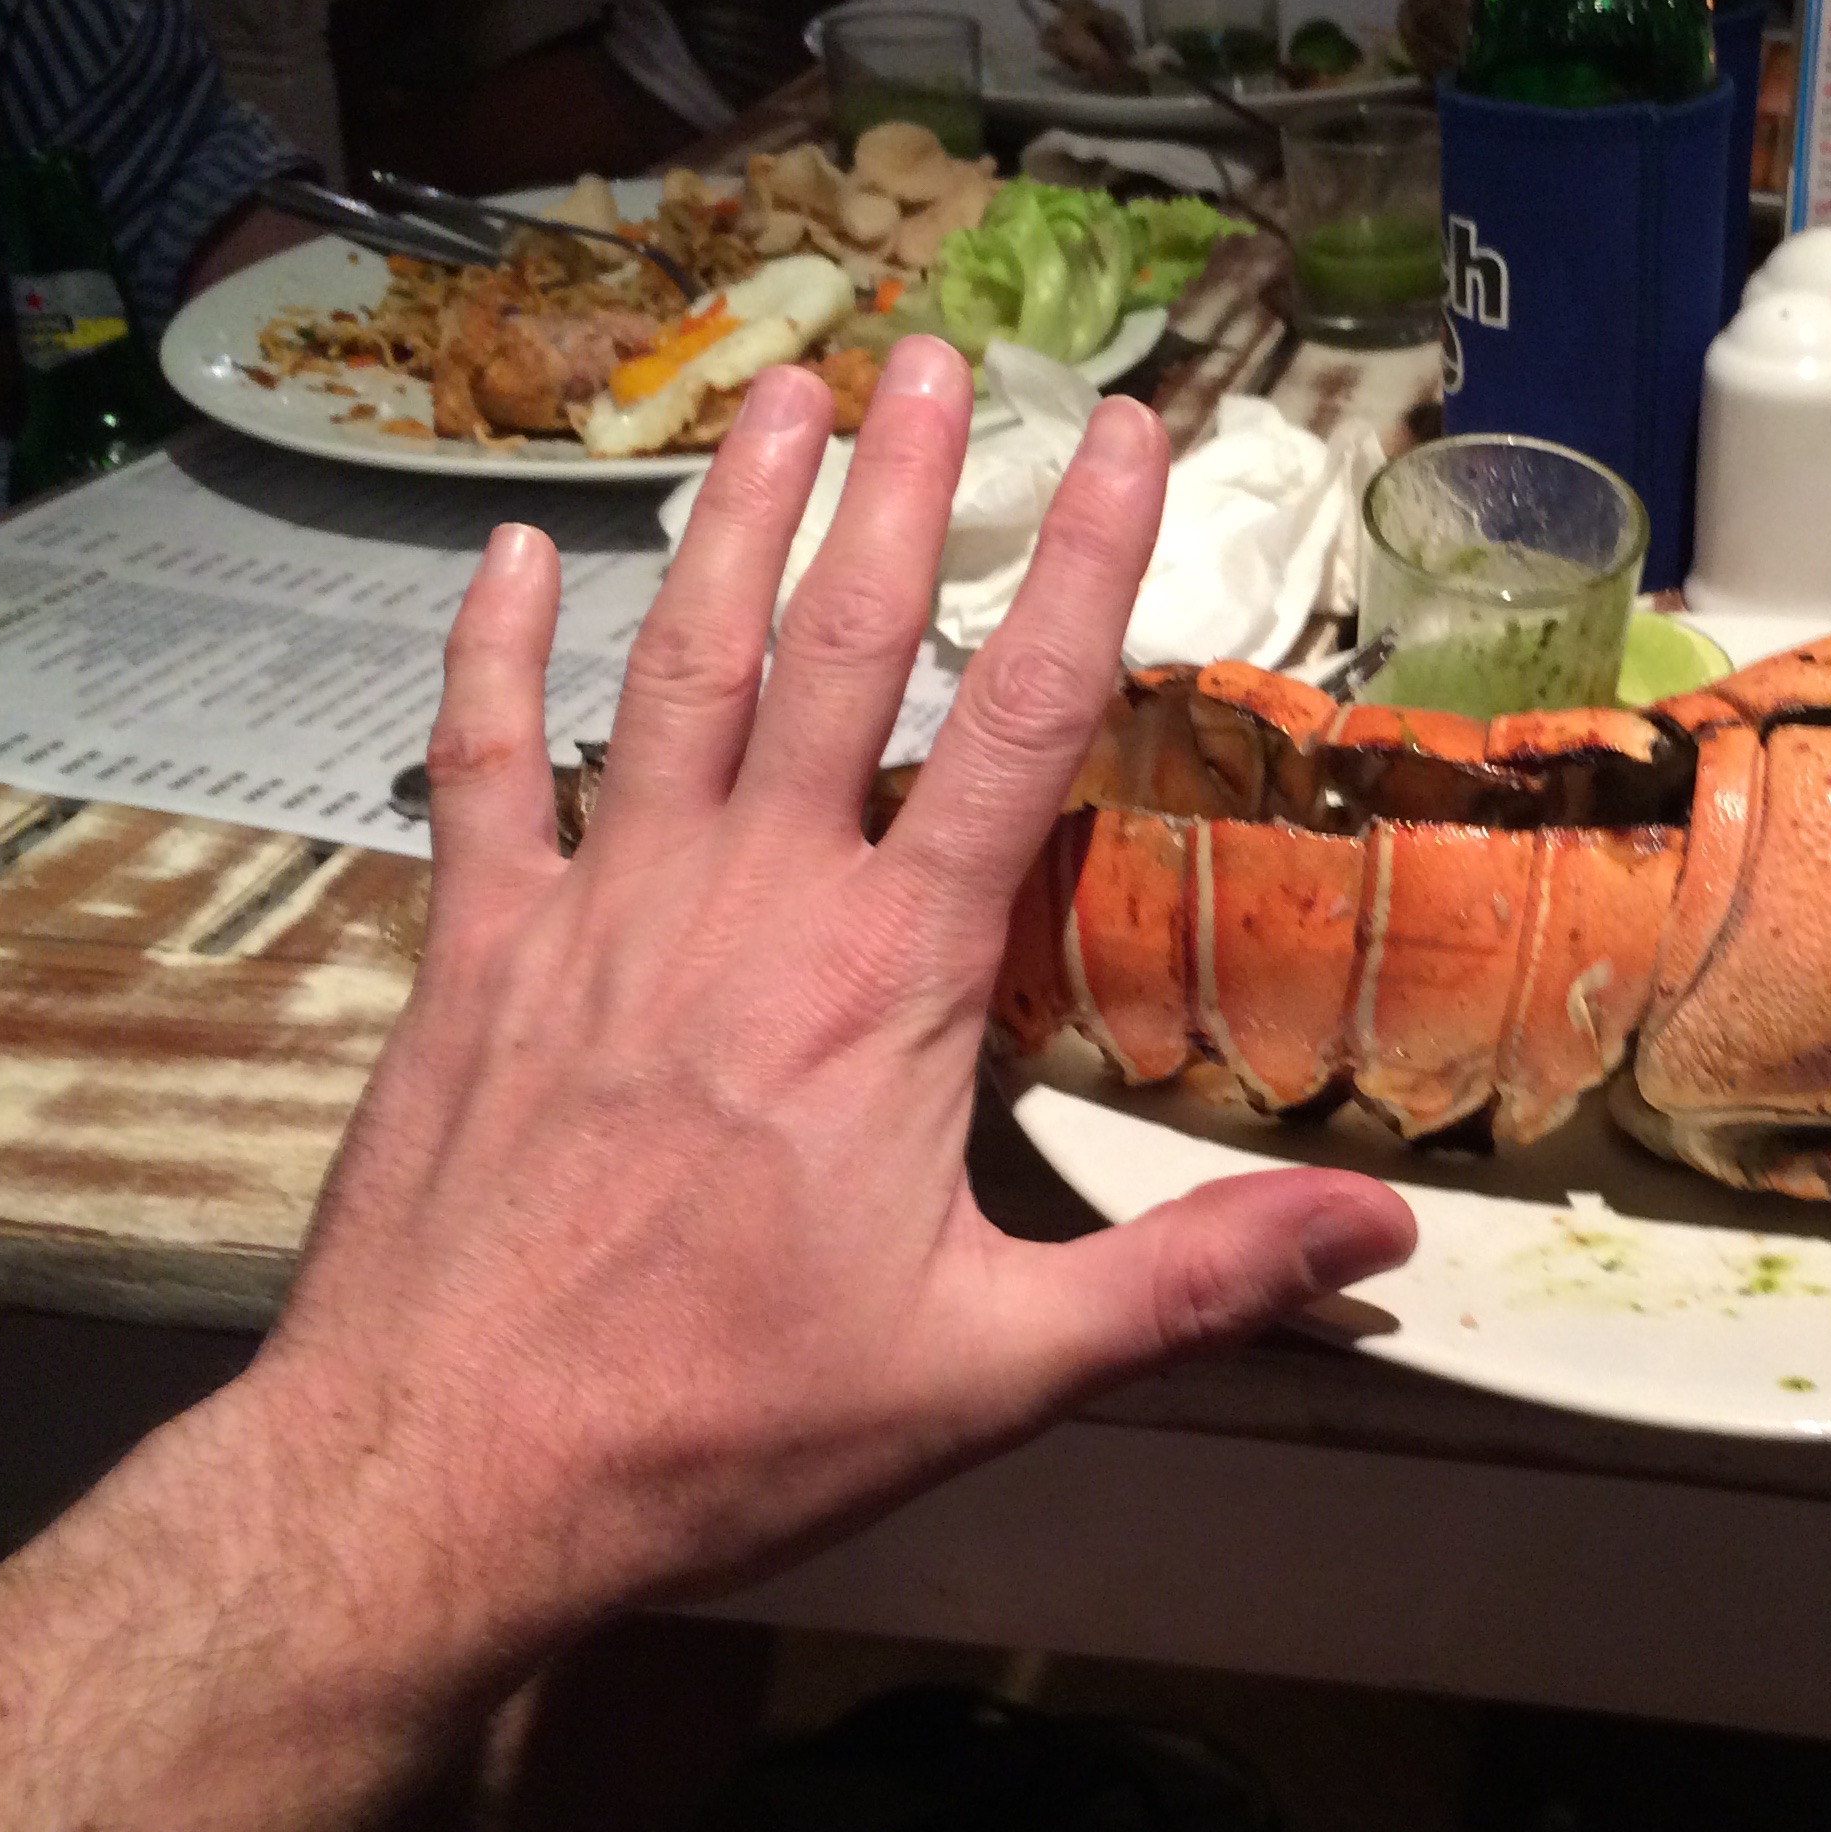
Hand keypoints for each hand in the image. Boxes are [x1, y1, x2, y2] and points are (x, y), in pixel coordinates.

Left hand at [242, 339, 1415, 1677]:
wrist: (445, 1477)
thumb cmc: (729, 1423)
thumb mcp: (997, 1369)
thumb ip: (1194, 1283)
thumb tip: (1385, 1243)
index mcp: (887, 977)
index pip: (1019, 725)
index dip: (1086, 566)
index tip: (1124, 437)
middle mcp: (747, 898)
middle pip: (841, 647)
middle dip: (898, 490)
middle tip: (934, 354)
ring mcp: (597, 909)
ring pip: (676, 667)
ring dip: (731, 520)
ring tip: (775, 390)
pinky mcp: (476, 956)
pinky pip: (482, 768)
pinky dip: (491, 656)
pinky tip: (509, 557)